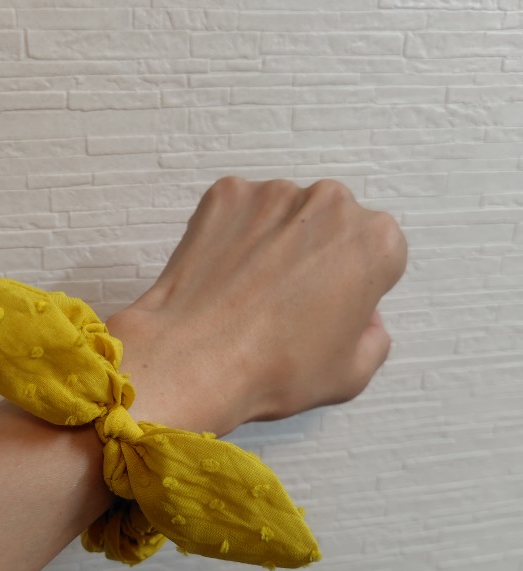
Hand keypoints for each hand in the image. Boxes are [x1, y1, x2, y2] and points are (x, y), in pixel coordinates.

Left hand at [106, 177, 407, 436]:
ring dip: (273, 243)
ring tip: (250, 293)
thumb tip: (365, 324)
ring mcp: (274, 193)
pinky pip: (238, 211)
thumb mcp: (351, 375)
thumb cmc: (272, 368)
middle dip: (316, 256)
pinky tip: (225, 276)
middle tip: (288, 302)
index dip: (355, 286)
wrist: (195, 359)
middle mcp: (330, 202)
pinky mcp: (226, 195)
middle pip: (331, 226)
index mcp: (375, 242)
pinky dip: (233, 235)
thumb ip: (374, 340)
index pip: (377, 255)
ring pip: (284, 215)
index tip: (331, 308)